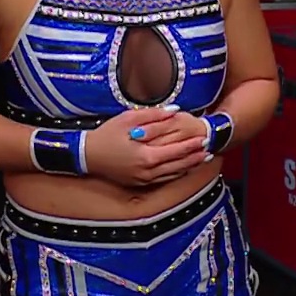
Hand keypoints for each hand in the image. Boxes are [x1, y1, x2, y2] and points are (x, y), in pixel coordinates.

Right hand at [84, 106, 207, 187]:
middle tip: (209, 150)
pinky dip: (175, 173)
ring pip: (172, 174)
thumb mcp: (128, 118)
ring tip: (202, 159)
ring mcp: (143, 180)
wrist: (86, 156)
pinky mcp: (138, 184)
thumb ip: (154, 115)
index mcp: (147, 156)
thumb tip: (175, 111)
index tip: (204, 139)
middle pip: (179, 165)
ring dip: (188, 166)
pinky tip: (182, 167)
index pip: (177, 151)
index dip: (192, 145)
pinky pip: (162, 179)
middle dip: (195, 158)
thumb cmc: (106, 135)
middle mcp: (147, 172)